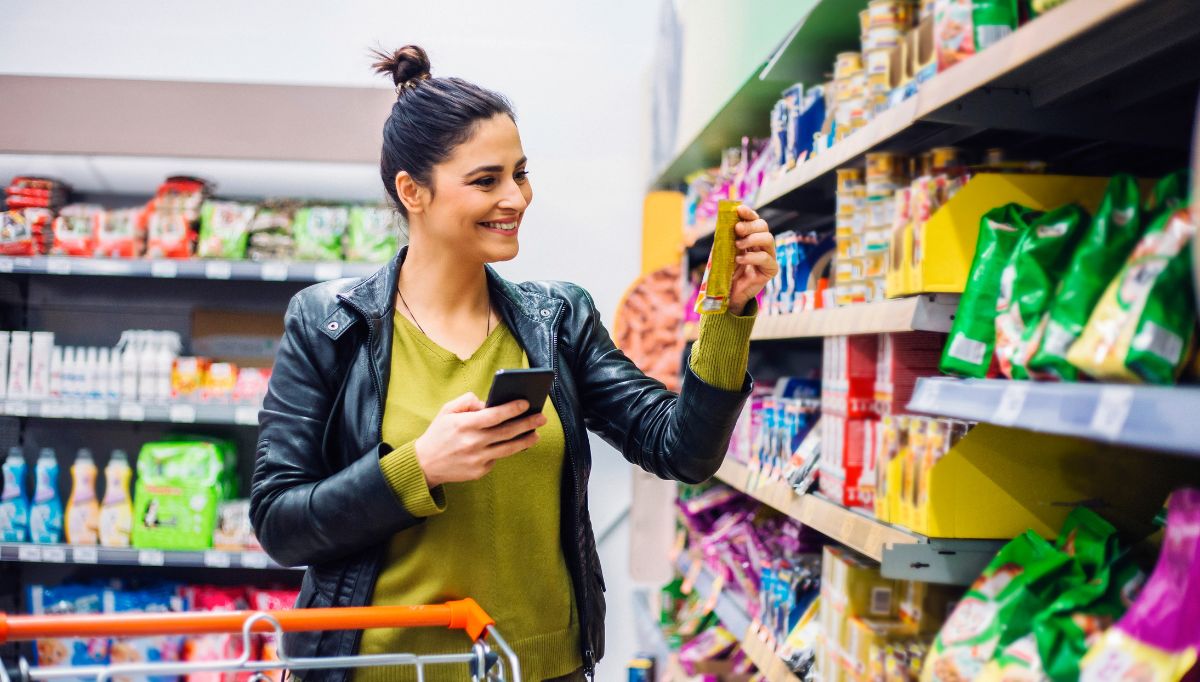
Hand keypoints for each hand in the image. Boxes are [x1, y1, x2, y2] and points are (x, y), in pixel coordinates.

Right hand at [413, 392, 546, 487]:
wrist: (425, 464)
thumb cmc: (438, 433)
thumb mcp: (446, 411)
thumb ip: (467, 401)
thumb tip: (488, 403)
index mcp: (464, 425)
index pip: (494, 415)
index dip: (512, 409)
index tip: (526, 403)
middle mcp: (472, 442)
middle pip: (507, 432)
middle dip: (527, 423)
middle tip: (542, 418)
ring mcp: (477, 459)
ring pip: (508, 449)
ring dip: (525, 440)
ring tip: (536, 434)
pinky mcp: (479, 471)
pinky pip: (497, 458)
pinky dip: (506, 450)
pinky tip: (516, 444)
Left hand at [728, 204, 778, 314]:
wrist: (729, 293)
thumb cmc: (727, 271)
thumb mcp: (724, 251)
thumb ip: (726, 238)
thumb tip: (723, 221)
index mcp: (752, 237)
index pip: (754, 220)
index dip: (748, 213)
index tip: (739, 209)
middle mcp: (762, 244)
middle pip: (763, 226)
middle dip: (750, 225)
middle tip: (737, 229)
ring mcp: (769, 256)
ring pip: (768, 239)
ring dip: (752, 239)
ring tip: (738, 245)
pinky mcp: (771, 269)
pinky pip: (765, 258)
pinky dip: (751, 257)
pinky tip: (739, 260)